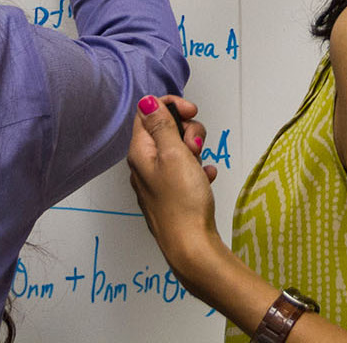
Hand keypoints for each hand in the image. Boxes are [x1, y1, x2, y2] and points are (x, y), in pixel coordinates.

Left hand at [128, 95, 221, 277]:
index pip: (148, 110)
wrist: (191, 246)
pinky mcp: (173, 192)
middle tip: (195, 147)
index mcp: (140, 152)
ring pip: (179, 148)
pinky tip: (205, 177)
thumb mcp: (173, 154)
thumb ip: (161, 125)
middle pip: (166, 128)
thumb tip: (147, 101)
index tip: (192, 113)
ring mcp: (159, 179)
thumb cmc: (182, 202)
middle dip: (188, 130)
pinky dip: (198, 169)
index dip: (172, 105)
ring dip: (195, 150)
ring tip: (200, 166)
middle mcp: (145, 164)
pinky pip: (187, 168)